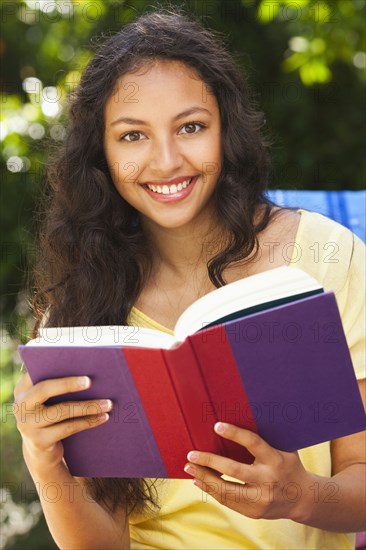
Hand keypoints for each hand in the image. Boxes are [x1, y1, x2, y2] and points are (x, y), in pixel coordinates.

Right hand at [13, 372, 111, 472]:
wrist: (40, 450)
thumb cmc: (50, 413)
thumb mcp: (47, 399)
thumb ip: (57, 383)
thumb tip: (88, 368)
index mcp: (22, 388)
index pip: (36, 371)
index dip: (54, 365)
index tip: (74, 360)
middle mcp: (20, 405)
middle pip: (45, 389)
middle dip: (68, 383)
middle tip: (90, 381)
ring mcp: (27, 425)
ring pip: (62, 411)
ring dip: (88, 406)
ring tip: (108, 403)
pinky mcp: (39, 441)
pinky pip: (68, 428)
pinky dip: (88, 421)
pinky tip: (103, 417)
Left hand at [184, 422, 312, 522]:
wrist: (302, 498)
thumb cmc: (288, 465)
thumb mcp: (285, 448)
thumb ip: (268, 435)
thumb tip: (244, 411)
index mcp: (276, 460)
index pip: (253, 444)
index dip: (235, 434)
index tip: (216, 426)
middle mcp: (268, 480)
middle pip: (234, 470)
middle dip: (210, 461)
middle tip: (191, 454)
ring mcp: (261, 499)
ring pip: (227, 490)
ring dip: (205, 478)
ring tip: (189, 468)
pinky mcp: (254, 512)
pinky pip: (228, 501)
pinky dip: (211, 490)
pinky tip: (199, 480)